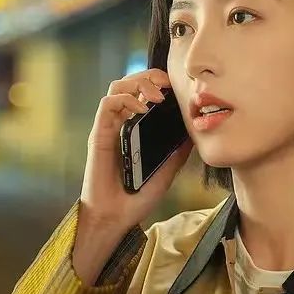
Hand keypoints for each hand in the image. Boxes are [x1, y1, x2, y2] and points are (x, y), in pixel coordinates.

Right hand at [73, 68, 193, 283]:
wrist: (117, 217)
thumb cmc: (138, 196)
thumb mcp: (167, 170)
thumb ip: (177, 152)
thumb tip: (194, 134)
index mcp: (135, 128)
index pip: (142, 93)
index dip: (156, 82)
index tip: (174, 86)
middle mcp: (120, 123)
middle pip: (129, 83)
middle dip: (149, 76)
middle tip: (166, 85)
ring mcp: (108, 128)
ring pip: (116, 87)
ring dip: (137, 84)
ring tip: (156, 96)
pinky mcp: (98, 135)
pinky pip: (107, 105)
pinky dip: (125, 100)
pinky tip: (141, 110)